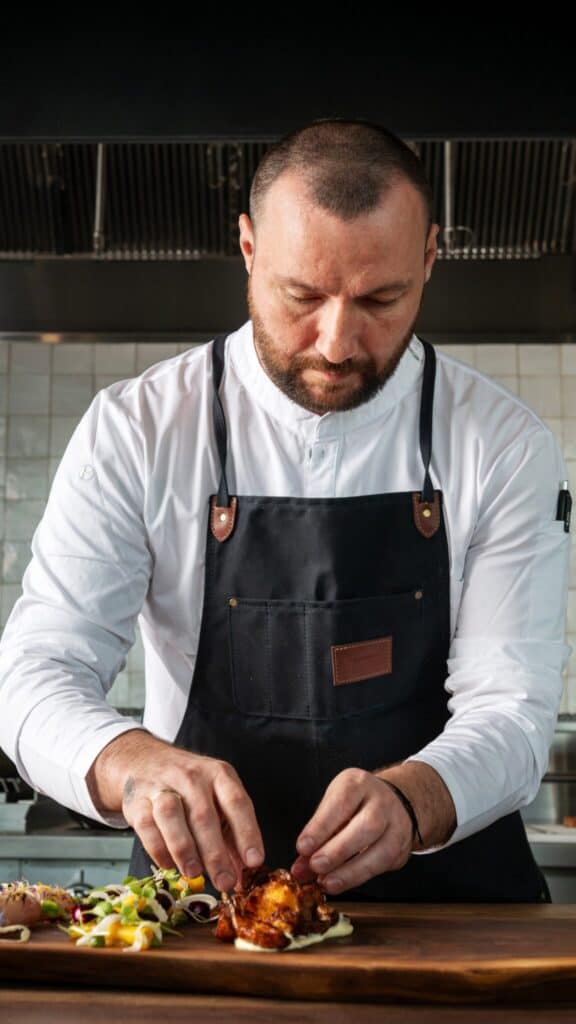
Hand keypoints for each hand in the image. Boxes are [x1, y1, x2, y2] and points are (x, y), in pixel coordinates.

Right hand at [87, 730, 263, 891]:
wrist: (145, 761)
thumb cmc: (190, 786)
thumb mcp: (217, 798)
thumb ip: (230, 835)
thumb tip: (239, 876)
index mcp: (219, 775)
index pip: (237, 802)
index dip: (247, 832)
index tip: (254, 861)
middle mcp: (192, 777)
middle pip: (204, 814)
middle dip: (215, 853)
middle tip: (224, 881)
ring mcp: (162, 786)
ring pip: (171, 815)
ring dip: (184, 848)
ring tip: (194, 873)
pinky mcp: (137, 801)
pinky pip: (147, 825)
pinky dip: (159, 849)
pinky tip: (170, 864)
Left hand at [290, 767, 414, 894]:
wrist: (393, 802)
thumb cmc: (355, 805)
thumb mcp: (332, 808)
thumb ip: (315, 836)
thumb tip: (299, 869)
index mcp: (357, 784)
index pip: (341, 803)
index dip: (321, 827)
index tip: (302, 847)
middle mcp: (381, 802)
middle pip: (366, 825)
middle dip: (339, 850)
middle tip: (316, 866)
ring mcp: (396, 825)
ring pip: (381, 850)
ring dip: (351, 871)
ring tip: (326, 882)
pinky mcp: (401, 848)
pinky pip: (383, 866)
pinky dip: (359, 877)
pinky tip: (341, 883)